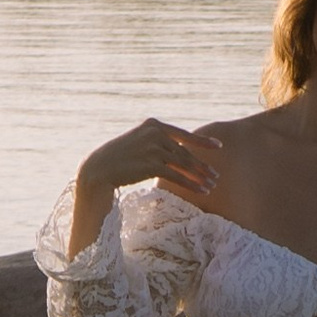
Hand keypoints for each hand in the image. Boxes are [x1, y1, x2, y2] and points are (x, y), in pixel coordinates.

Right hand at [79, 118, 224, 207]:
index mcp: (153, 125)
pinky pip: (177, 176)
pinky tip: (201, 191)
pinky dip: (191, 184)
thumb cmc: (118, 158)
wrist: (98, 168)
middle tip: (215, 176)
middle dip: (202, 166)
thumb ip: (156, 143)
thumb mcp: (138, 143)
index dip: (202, 142)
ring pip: (183, 164)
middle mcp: (155, 133)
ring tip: (211, 186)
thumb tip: (177, 152)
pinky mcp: (151, 164)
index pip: (183, 135)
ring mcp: (153, 148)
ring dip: (200, 177)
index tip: (218, 146)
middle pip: (185, 152)